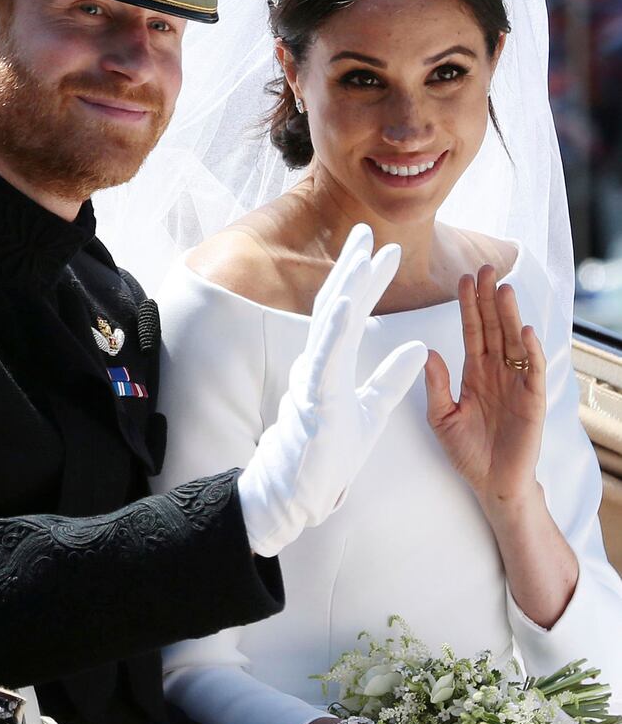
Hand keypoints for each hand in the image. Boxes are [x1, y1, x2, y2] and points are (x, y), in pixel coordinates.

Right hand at [238, 224, 426, 556]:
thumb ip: (392, 378)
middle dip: (352, 267)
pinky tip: (346, 302)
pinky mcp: (314, 398)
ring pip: (329, 323)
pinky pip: (325, 357)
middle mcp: (319, 362)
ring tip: (361, 254)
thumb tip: (421, 348)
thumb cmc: (330, 453)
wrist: (302, 492)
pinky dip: (336, 328)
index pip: (352, 313)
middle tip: (366, 231)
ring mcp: (313, 378)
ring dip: (346, 286)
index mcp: (333, 363)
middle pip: (336, 305)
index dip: (367, 281)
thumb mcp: (372, 410)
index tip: (385, 251)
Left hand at [425, 264, 545, 509]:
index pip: (472, 330)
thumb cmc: (467, 452)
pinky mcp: (532, 400)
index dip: (468, 305)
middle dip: (489, 298)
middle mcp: (496, 371)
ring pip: (513, 341)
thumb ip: (435, 386)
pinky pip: (532, 370)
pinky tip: (525, 331)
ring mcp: (516, 383)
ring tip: (503, 289)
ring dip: (509, 316)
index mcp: (474, 372)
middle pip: (493, 327)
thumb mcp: (442, 417)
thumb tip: (428, 351)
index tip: (462, 278)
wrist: (491, 484)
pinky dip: (530, 350)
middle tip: (485, 268)